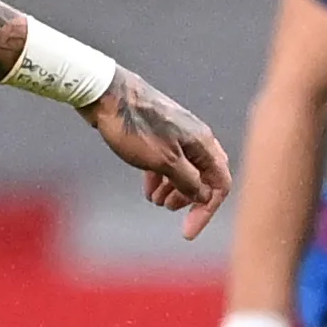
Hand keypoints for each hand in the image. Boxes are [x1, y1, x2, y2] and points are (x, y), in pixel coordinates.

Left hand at [84, 69, 232, 239]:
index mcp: (202, 143)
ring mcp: (176, 134)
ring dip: (174, 189)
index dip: (206, 210)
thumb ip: (188, 181)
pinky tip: (148, 189)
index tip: (187, 230)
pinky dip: (161, 177)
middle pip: (205, 176)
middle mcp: (195, 137)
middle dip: (191, 198)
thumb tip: (204, 195)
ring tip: (156, 201)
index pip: (220, 183)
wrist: (107, 96)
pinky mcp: (159, 133)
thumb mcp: (165, 162)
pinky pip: (168, 160)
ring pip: (185, 168)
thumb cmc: (136, 127)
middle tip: (170, 210)